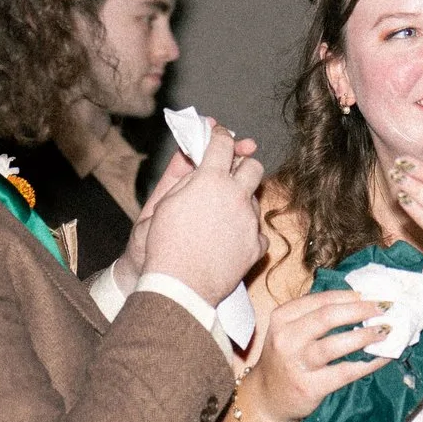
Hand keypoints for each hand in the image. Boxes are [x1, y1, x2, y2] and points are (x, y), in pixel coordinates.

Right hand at [140, 120, 266, 304]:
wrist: (180, 285)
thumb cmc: (165, 243)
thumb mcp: (166, 202)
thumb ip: (188, 179)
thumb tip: (200, 167)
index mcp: (211, 180)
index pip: (222, 144)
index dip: (219, 136)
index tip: (218, 136)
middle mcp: (236, 196)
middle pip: (253, 166)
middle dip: (244, 165)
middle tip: (230, 173)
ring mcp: (249, 221)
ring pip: (255, 198)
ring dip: (242, 200)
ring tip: (222, 215)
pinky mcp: (256, 245)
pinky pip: (257, 231)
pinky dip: (246, 232)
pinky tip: (231, 240)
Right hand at [248, 290, 389, 421]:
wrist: (267, 399)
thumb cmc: (284, 359)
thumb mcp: (288, 331)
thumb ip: (313, 316)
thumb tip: (358, 302)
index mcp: (281, 318)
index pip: (319, 300)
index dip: (348, 296)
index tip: (370, 295)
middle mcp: (286, 338)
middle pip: (328, 317)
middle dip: (360, 310)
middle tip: (384, 308)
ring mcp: (297, 363)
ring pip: (335, 344)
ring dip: (365, 335)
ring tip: (385, 331)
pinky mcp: (309, 386)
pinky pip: (345, 372)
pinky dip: (367, 364)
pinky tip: (382, 358)